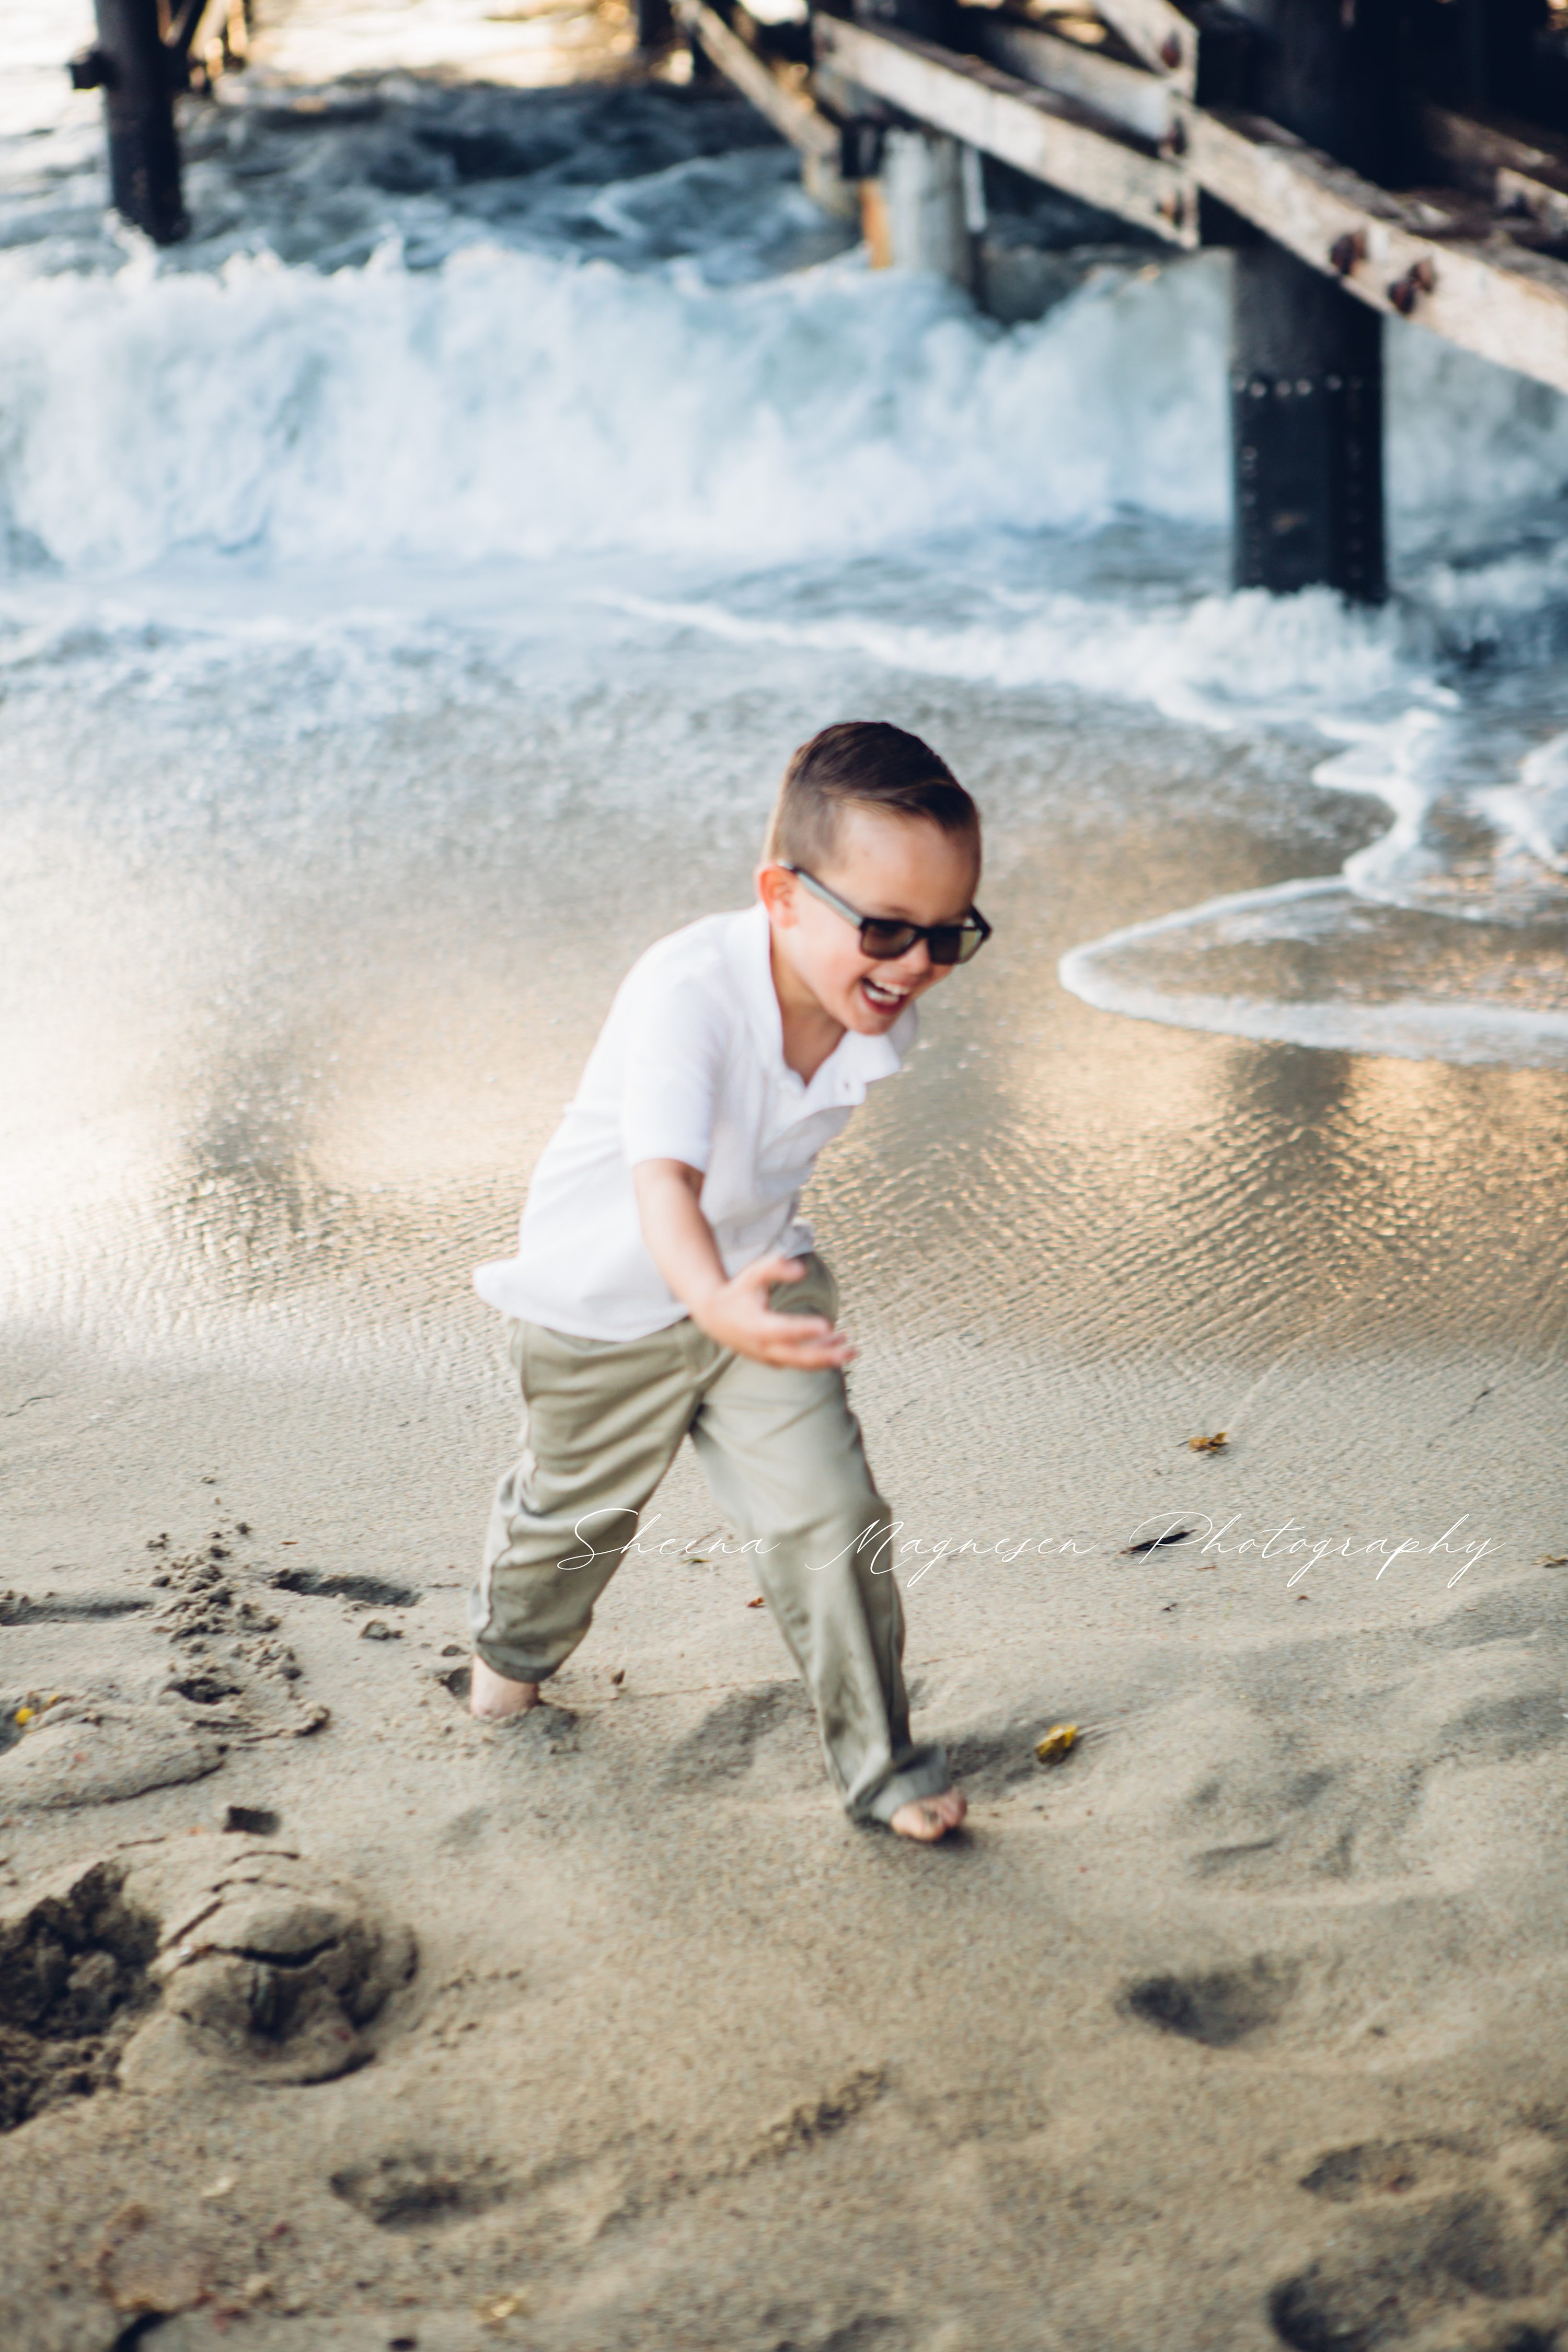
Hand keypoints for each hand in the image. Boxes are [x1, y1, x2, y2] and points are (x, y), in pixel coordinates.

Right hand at [693, 1255, 855, 1369]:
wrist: (715, 1318)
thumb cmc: (738, 1290)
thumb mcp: (752, 1273)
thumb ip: (775, 1266)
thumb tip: (801, 1270)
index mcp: (756, 1325)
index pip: (782, 1330)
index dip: (804, 1329)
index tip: (827, 1325)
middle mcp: (762, 1346)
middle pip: (797, 1357)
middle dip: (825, 1355)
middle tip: (850, 1351)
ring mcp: (768, 1356)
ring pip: (800, 1363)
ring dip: (826, 1358)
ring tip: (851, 1350)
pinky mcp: (772, 1359)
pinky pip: (798, 1362)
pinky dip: (817, 1358)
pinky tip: (837, 1345)